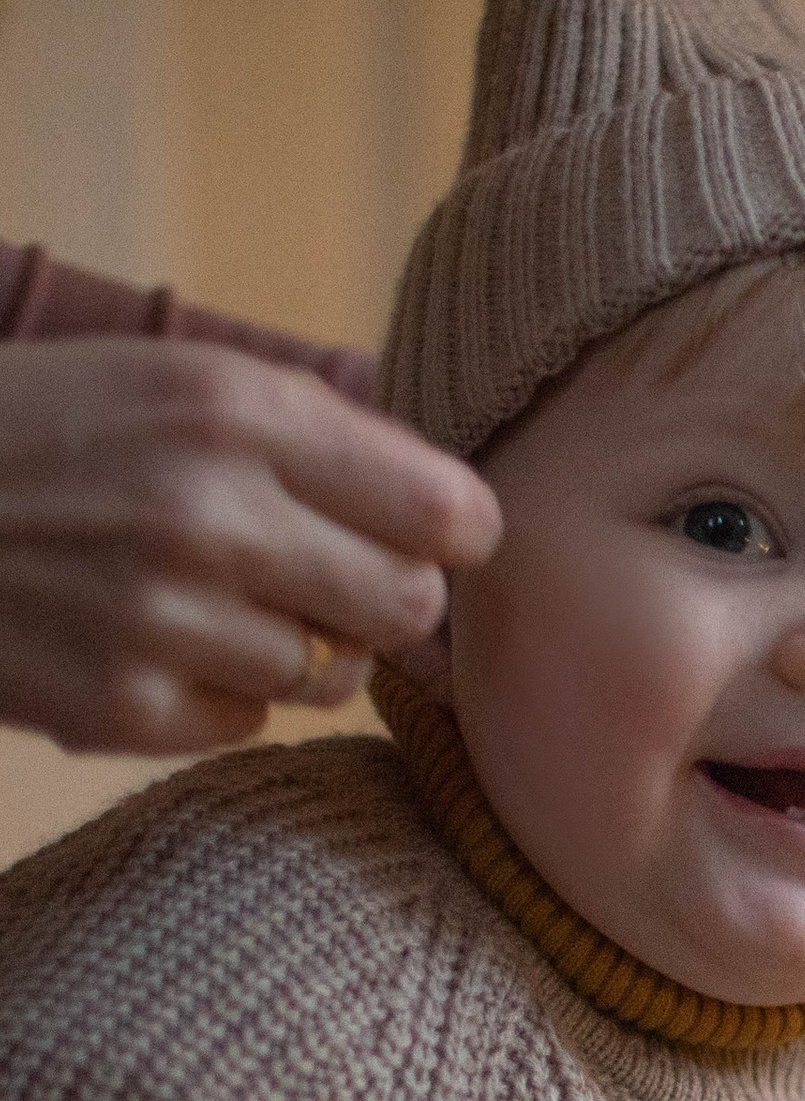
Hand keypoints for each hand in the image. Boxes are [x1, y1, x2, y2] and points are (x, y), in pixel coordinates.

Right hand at [0, 337, 500, 756]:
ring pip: (335, 675)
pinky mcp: (123, 704)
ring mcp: (163, 616)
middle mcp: (207, 511)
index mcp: (231, 409)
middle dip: (383, 598)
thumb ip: (318, 434)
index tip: (435, 537)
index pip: (446, 511)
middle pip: (410, 604)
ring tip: (207, 599)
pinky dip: (218, 693)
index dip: (454, 534)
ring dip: (296, 649)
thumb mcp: (165, 379)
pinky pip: (250, 720)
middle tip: (322, 578)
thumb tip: (465, 517)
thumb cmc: (40, 434)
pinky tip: (149, 642)